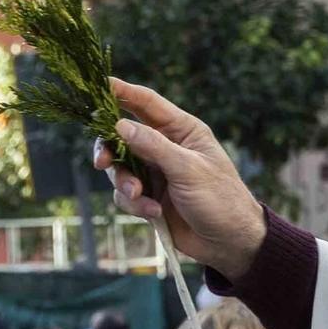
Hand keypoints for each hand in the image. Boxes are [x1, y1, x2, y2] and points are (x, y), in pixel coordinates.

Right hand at [94, 78, 266, 279]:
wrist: (229, 243)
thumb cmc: (220, 199)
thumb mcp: (188, 169)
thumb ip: (153, 146)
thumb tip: (120, 124)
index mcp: (181, 130)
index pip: (147, 103)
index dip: (122, 92)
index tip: (98, 85)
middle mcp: (165, 147)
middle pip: (122, 137)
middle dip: (109, 150)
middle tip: (102, 163)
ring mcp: (155, 173)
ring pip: (120, 169)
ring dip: (124, 184)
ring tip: (140, 197)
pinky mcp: (150, 197)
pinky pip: (126, 196)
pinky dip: (136, 205)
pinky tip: (154, 213)